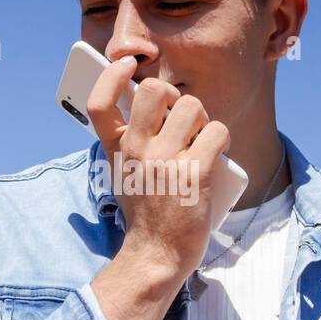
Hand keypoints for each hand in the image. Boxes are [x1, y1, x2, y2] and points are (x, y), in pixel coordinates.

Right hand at [85, 55, 229, 278]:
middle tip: (183, 119)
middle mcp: (137, 150)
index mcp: (116, 150)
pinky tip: (217, 152)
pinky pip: (216, 131)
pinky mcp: (194, 172)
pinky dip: (221, 138)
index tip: (127, 66)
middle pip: (154, 90)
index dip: (111, 75)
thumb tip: (146, 108)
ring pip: (192, 106)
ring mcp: (165, 160)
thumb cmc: (146, 212)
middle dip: (175, 97)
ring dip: (202, 119)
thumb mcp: (123, 175)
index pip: (99, 102)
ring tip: (201, 141)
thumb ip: (128, 144)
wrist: (156, 253)